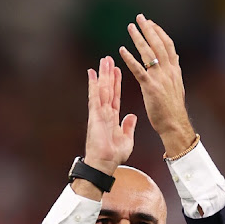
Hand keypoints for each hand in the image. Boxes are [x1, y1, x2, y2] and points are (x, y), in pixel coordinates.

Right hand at [84, 56, 136, 175]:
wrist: (105, 164)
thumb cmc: (113, 156)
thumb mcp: (126, 139)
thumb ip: (128, 127)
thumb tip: (132, 117)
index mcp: (113, 117)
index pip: (115, 96)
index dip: (117, 83)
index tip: (118, 70)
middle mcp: (105, 112)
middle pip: (108, 89)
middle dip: (109, 74)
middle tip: (109, 59)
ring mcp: (99, 113)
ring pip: (102, 89)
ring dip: (103, 75)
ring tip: (104, 61)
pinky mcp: (94, 116)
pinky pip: (94, 97)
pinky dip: (93, 85)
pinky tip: (92, 74)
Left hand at [119, 15, 194, 156]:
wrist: (174, 124)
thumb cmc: (173, 109)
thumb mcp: (177, 86)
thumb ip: (174, 71)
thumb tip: (174, 59)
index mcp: (174, 71)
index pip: (168, 46)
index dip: (160, 33)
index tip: (151, 23)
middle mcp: (168, 71)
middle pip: (159, 44)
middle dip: (149, 29)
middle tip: (140, 18)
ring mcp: (160, 78)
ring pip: (149, 53)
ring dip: (139, 38)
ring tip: (130, 27)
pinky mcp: (151, 87)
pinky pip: (138, 70)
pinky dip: (130, 58)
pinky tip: (122, 50)